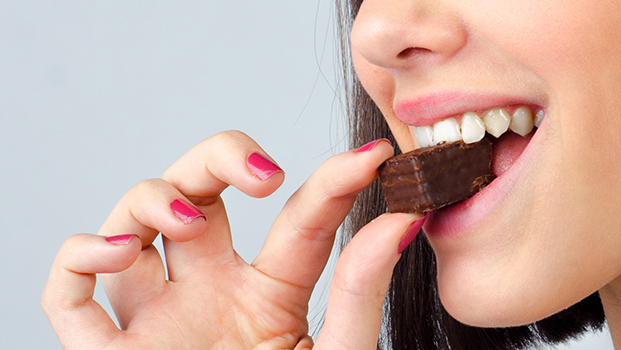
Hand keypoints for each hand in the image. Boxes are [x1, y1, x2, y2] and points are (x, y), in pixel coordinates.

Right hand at [42, 131, 421, 348]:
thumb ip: (362, 292)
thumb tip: (403, 217)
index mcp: (273, 293)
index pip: (299, 219)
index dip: (334, 181)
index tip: (373, 159)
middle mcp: (210, 292)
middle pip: (198, 189)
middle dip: (218, 156)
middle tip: (261, 174)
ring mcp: (158, 318)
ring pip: (130, 223)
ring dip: (150, 197)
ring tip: (189, 221)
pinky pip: (67, 295)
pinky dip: (75, 258)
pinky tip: (117, 254)